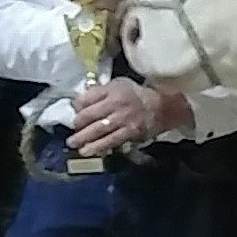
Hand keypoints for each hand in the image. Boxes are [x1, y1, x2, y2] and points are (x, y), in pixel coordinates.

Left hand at [70, 78, 185, 157]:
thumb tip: (79, 105)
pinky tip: (90, 151)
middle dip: (77, 126)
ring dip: (84, 139)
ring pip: (99, 131)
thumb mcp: (118, 85)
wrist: (163, 106)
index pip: (86, 98)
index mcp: (111, 89)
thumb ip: (99, 92)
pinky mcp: (131, 132)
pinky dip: (100, 147)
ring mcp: (124, 119)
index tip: (74, 114)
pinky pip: (112, 140)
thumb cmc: (137, 95)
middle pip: (89, 116)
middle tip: (72, 133)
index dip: (76, 107)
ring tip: (75, 146)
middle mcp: (116, 103)